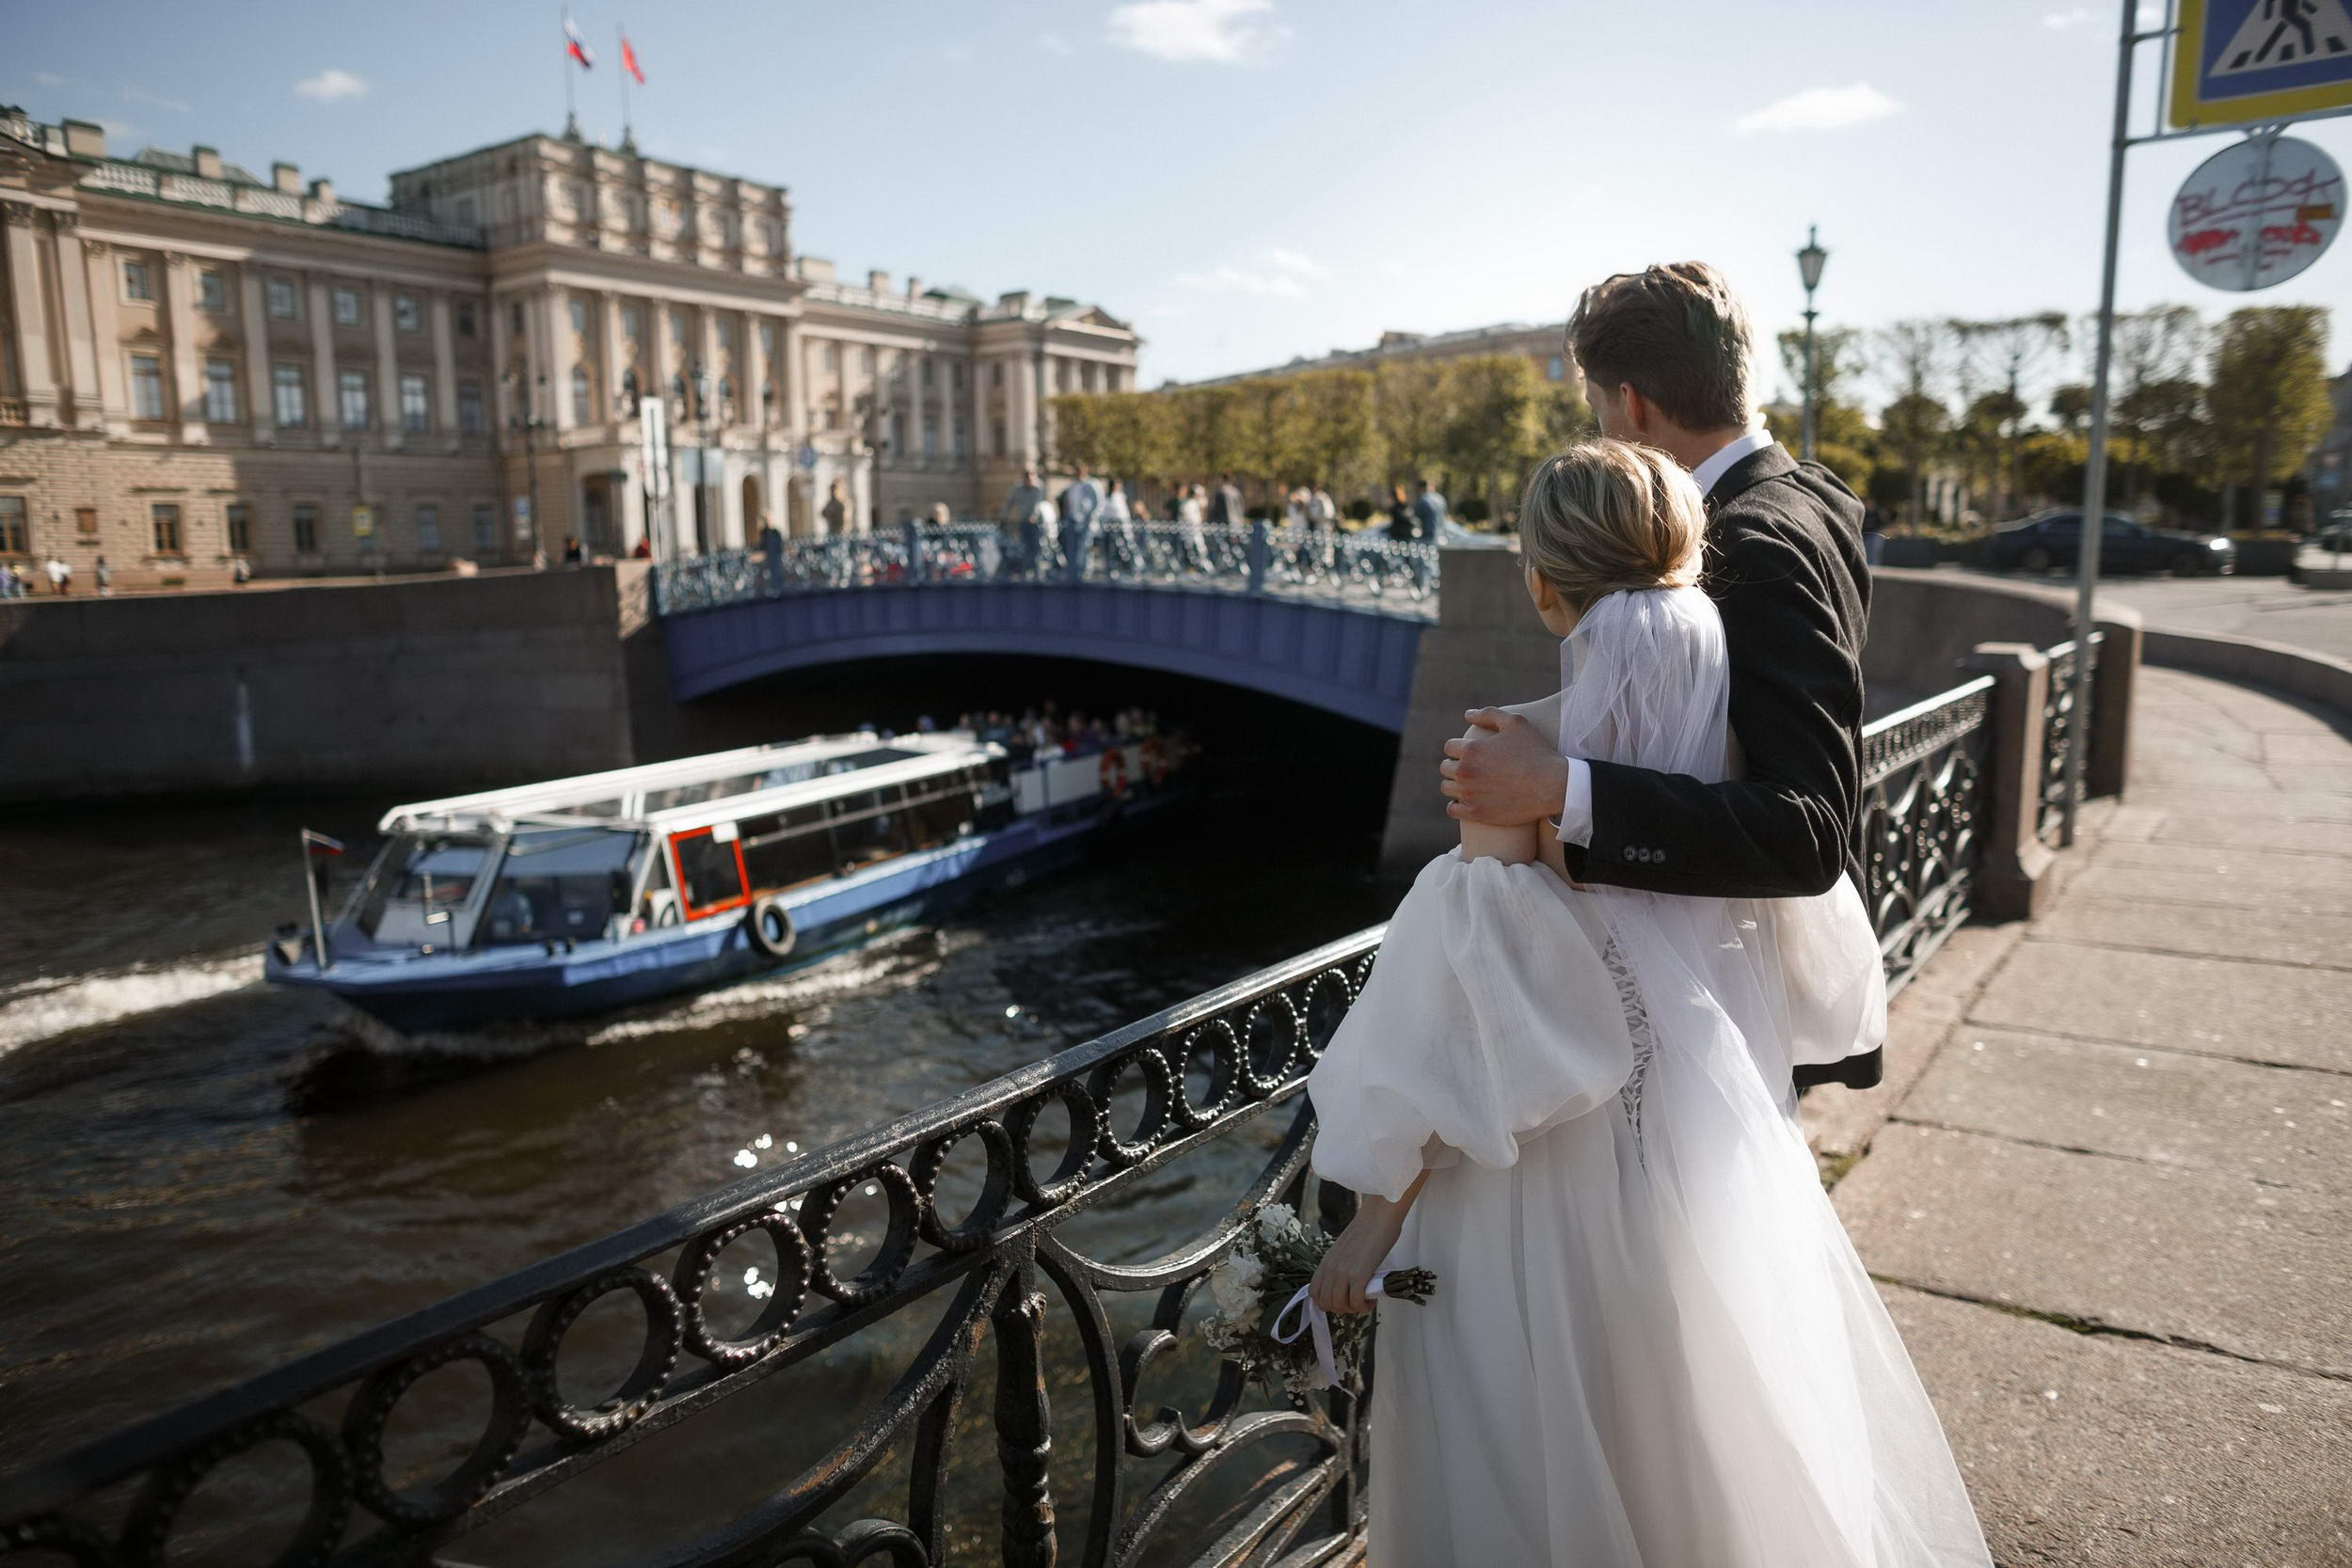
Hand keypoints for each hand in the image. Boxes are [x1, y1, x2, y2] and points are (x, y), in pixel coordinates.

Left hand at [1310, 1201, 1405, 1315]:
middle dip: (1342, 1309)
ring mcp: (1343, 1272)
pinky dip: (1364, 1307)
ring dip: (1353, 1309)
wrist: (1379, 1215)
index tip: (1342, 1300)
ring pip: (1339, 1305)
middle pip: (1326, 1303)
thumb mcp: (1346, 1249)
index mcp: (1326, 1262)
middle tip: (1356, 1302)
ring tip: (1365, 1301)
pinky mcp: (1358, 1274)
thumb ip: (1341, 1265)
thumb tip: (1346, 1283)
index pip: (1314, 1293)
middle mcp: (1331, 1268)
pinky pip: (1356, 1301)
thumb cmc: (1368, 1229)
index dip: (1327, 1303)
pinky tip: (1371, 1301)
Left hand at [1442, 709, 1568, 826]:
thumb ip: (1489, 714)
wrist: (1553, 785)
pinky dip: (1457, 805)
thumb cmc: (1536, 752)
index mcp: (1471, 749)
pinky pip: (1452, 809)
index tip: (1470, 753)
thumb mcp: (1516, 723)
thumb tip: (1468, 715)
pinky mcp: (1476, 813)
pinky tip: (1467, 801)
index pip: (1449, 747)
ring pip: (1447, 788)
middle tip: (1471, 769)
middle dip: (1456, 765)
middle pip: (1445, 768)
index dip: (1459, 748)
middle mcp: (1466, 772)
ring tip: (1469, 784)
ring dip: (1455, 785)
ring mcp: (1469, 794)